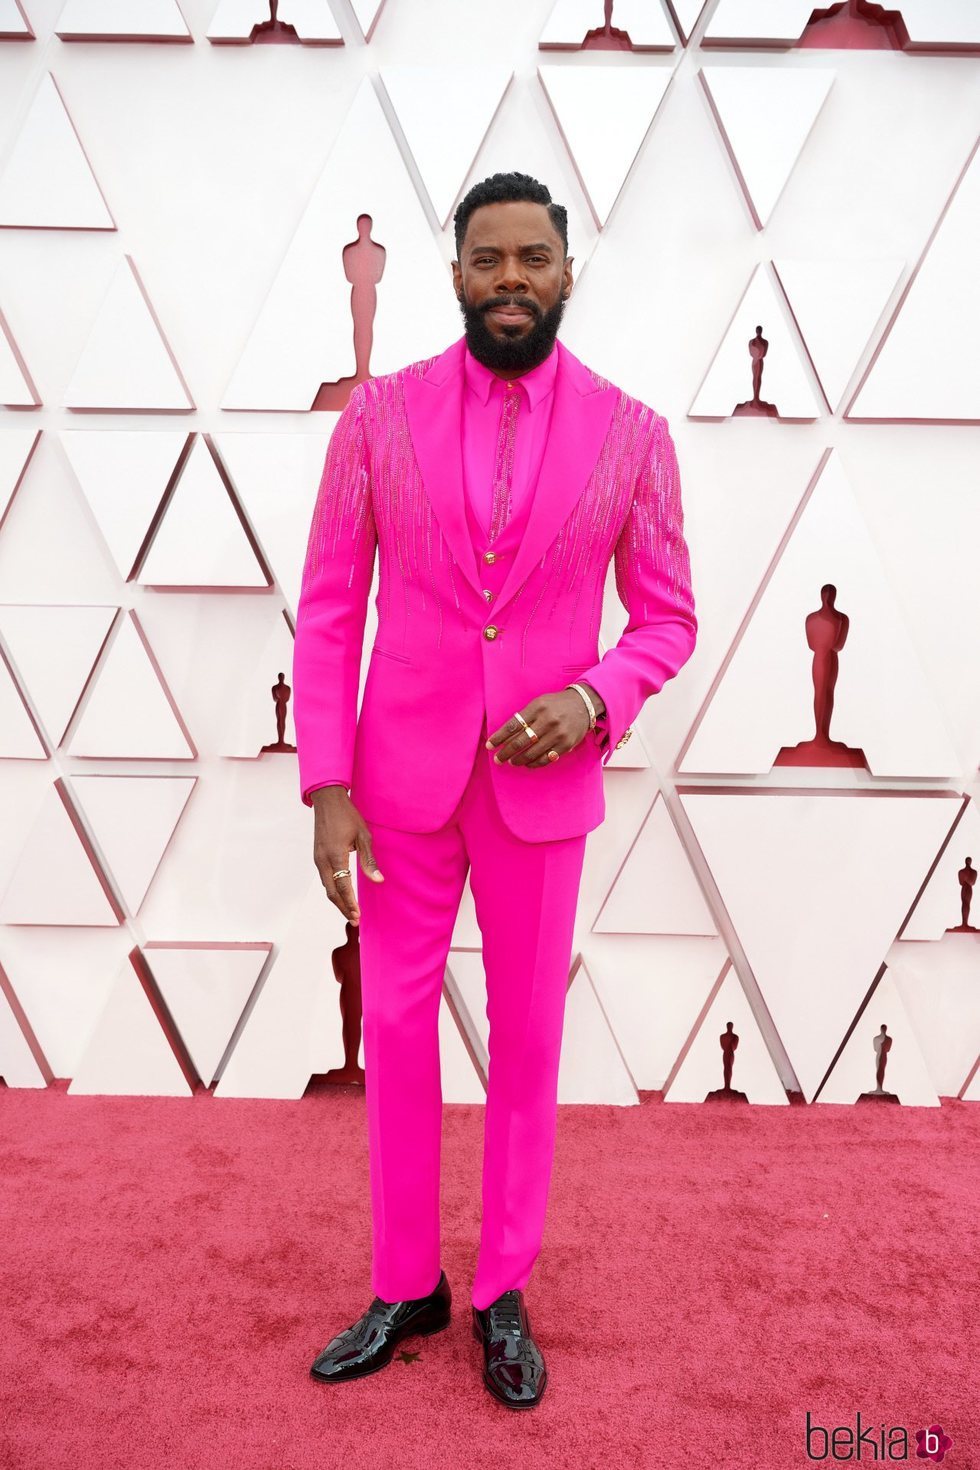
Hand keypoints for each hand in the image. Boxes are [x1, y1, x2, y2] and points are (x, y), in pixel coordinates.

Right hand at [310, 786, 383, 924]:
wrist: (328, 801)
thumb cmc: (347, 816)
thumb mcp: (364, 837)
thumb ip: (369, 861)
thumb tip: (378, 880)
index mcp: (335, 856)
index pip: (343, 887)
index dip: (350, 904)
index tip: (358, 917)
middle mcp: (323, 861)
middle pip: (332, 892)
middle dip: (343, 908)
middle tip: (355, 920)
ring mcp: (318, 859)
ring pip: (327, 886)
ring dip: (338, 900)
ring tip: (349, 911)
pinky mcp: (317, 856)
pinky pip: (325, 878)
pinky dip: (333, 889)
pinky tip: (342, 893)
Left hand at [485, 688, 598, 767]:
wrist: (584, 705)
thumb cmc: (556, 704)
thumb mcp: (539, 703)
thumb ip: (524, 717)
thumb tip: (505, 736)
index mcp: (537, 708)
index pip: (513, 726)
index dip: (499, 738)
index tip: (489, 746)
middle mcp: (547, 721)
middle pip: (520, 742)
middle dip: (506, 753)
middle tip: (497, 759)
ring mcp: (558, 734)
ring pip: (532, 753)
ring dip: (519, 760)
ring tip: (512, 762)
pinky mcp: (566, 745)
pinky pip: (546, 758)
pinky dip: (534, 763)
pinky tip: (527, 764)